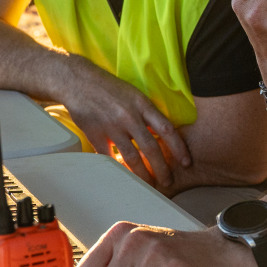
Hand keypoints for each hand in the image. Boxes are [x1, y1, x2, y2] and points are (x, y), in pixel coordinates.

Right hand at [51, 56, 191, 191]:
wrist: (80, 82)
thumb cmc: (110, 88)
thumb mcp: (135, 95)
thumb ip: (148, 114)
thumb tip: (163, 133)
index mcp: (142, 105)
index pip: (167, 129)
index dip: (179, 148)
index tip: (186, 162)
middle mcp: (129, 117)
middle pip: (150, 148)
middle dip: (162, 168)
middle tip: (168, 182)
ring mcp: (112, 126)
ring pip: (131, 157)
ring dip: (142, 174)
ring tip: (149, 184)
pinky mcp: (96, 134)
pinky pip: (109, 156)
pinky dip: (117, 167)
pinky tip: (124, 176)